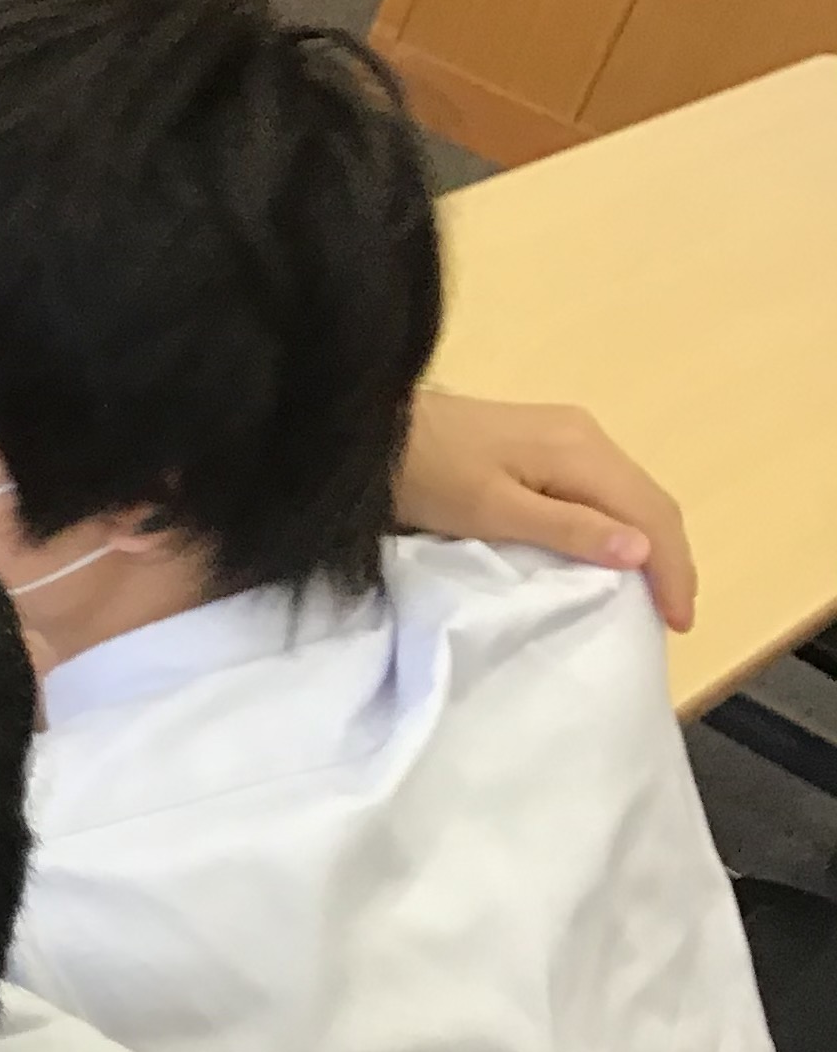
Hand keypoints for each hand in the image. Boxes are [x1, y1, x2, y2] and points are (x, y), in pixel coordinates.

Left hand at [399, 391, 695, 629]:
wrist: (372, 428)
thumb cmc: (425, 475)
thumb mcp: (492, 510)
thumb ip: (567, 528)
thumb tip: (644, 550)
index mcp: (582, 451)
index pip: (652, 513)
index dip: (674, 569)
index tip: (679, 623)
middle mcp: (587, 436)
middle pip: (649, 500)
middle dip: (671, 558)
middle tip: (674, 615)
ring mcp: (566, 434)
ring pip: (629, 494)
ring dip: (648, 542)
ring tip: (653, 593)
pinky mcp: (543, 442)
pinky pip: (601, 489)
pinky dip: (618, 525)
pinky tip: (614, 554)